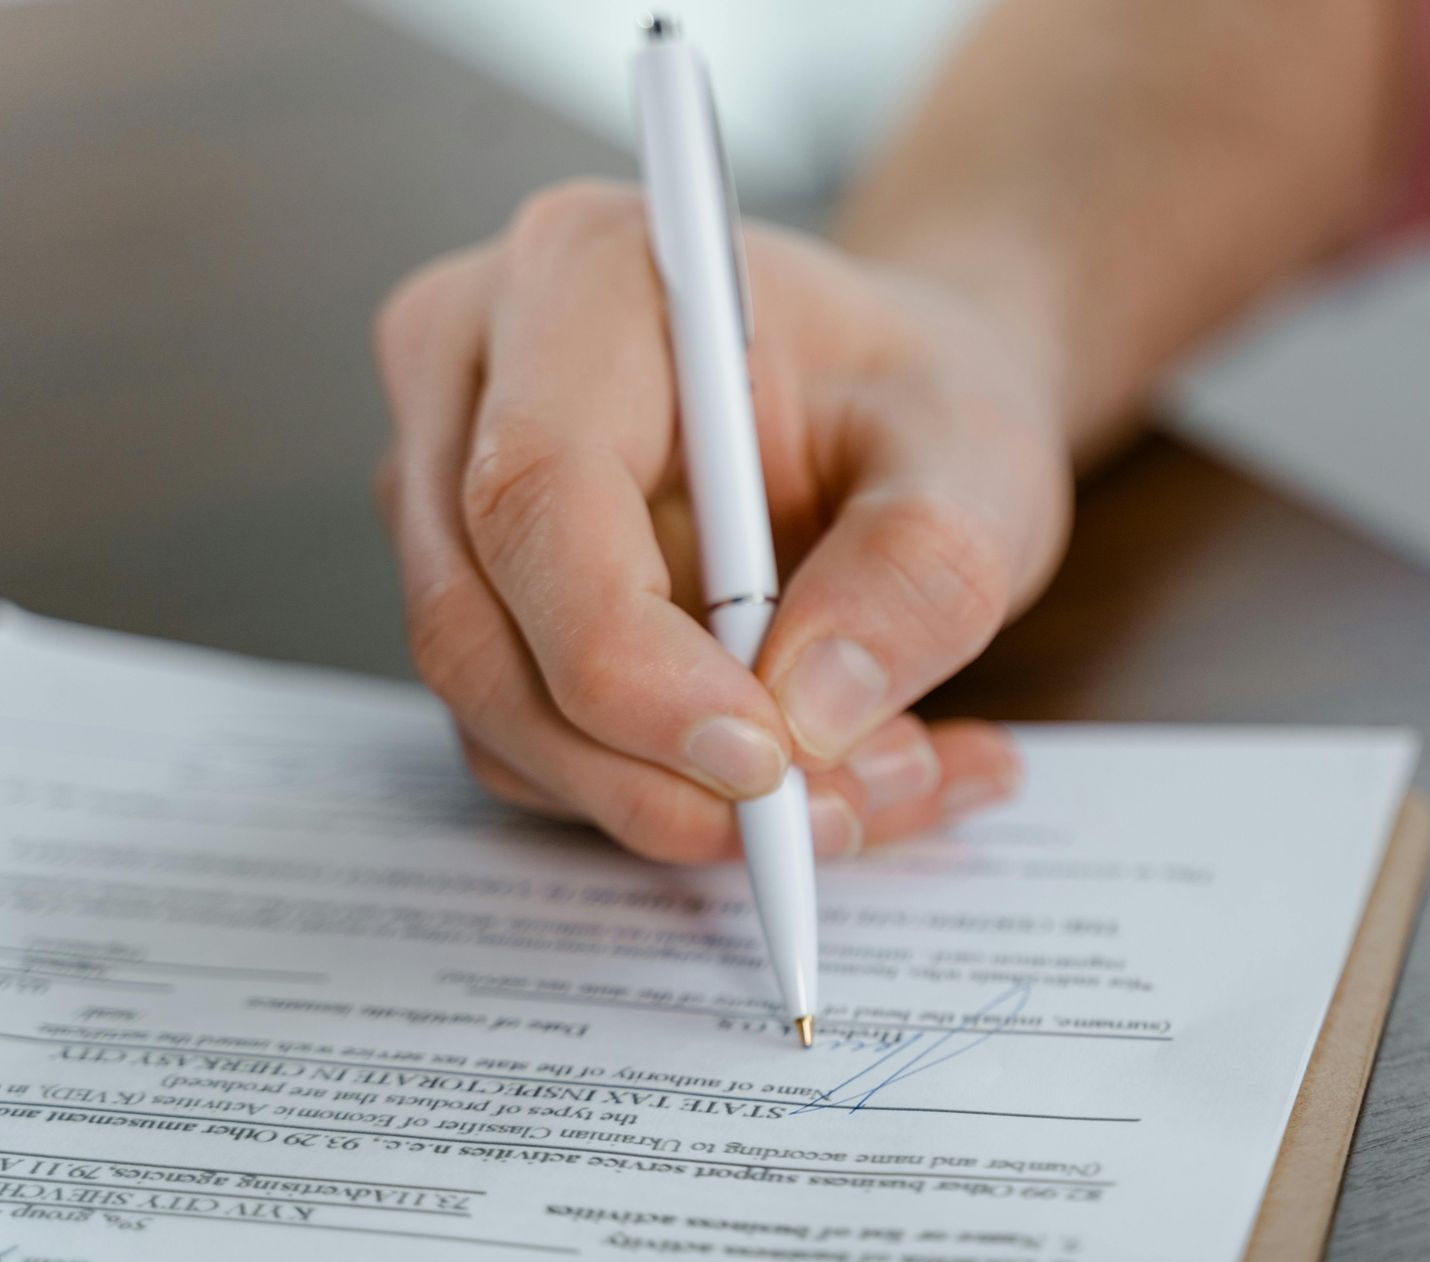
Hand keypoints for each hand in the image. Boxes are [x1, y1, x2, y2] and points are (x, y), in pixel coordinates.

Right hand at [372, 181, 1071, 861]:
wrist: (896, 409)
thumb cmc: (919, 397)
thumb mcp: (975, 454)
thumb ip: (919, 566)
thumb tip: (811, 714)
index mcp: (585, 278)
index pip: (537, 494)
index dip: (628, 661)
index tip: (765, 761)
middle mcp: (476, 374)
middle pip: (481, 626)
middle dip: (655, 769)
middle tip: (832, 814)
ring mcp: (453, 494)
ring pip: (501, 714)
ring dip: (680, 801)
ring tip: (878, 780)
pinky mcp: (481, 598)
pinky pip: (536, 746)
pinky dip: (672, 797)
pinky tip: (823, 775)